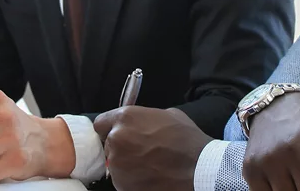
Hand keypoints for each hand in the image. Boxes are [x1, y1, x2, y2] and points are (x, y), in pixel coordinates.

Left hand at [93, 106, 211, 189]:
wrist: (199, 169)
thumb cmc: (187, 139)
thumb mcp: (168, 115)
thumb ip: (147, 117)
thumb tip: (143, 123)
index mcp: (125, 118)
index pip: (101, 123)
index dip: (110, 129)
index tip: (120, 134)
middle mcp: (116, 139)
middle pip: (109, 144)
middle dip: (122, 147)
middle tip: (141, 151)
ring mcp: (117, 164)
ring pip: (115, 164)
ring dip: (126, 164)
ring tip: (148, 166)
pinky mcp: (122, 185)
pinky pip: (122, 180)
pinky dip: (132, 179)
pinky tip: (149, 177)